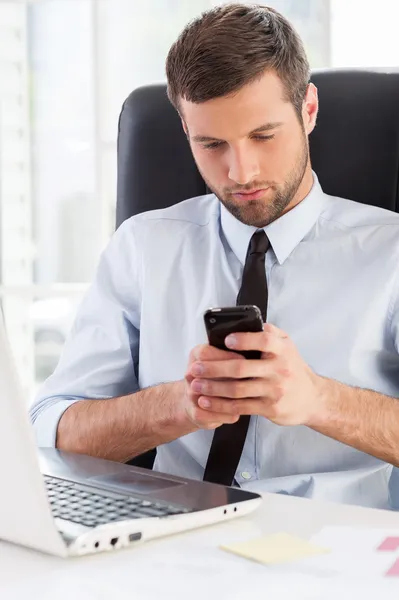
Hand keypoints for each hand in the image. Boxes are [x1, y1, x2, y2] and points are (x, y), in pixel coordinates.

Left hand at [188, 323, 328, 426]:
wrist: (312, 399)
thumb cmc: (292, 368)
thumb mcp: (287, 345)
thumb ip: (270, 333)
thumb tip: (249, 321)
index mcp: (282, 350)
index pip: (264, 341)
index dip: (245, 340)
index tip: (226, 340)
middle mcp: (280, 369)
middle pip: (241, 368)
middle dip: (214, 368)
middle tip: (196, 368)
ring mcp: (275, 390)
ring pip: (237, 389)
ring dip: (213, 387)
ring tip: (196, 385)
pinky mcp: (270, 408)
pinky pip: (240, 407)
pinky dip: (220, 405)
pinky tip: (207, 401)